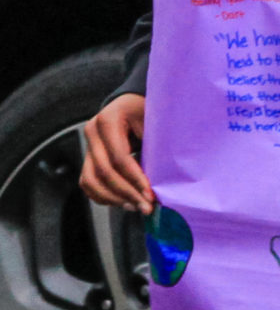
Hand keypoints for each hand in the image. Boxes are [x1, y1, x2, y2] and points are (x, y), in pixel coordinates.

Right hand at [79, 92, 152, 211]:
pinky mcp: (88, 156)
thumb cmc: (149, 110)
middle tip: (145, 207)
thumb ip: (156, 145)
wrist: (134, 102)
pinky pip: (87, 182)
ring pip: (90, 180)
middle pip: (103, 171)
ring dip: (114, 198)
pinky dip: (103, 196)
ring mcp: (87, 145)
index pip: (119, 157)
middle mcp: (92, 132)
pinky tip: (122, 202)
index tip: (150, 194)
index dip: (134, 178)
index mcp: (108, 120)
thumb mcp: (154, 120)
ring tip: (135, 207)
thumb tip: (163, 179)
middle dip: (126, 193)